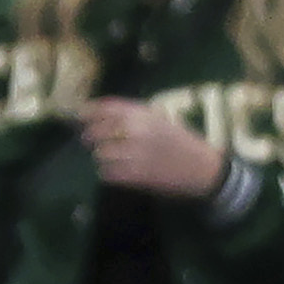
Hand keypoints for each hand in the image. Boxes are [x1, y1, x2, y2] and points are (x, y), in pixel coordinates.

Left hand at [77, 97, 228, 199]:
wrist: (204, 169)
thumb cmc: (183, 143)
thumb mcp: (162, 121)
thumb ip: (134, 116)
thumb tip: (98, 114)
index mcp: (145, 115)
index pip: (107, 108)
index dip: (89, 111)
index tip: (79, 115)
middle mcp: (138, 131)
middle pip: (98, 132)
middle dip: (90, 137)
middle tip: (90, 141)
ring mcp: (137, 153)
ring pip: (101, 154)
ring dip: (102, 157)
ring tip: (110, 158)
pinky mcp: (137, 175)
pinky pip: (108, 173)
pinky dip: (108, 173)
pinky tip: (115, 172)